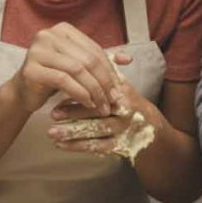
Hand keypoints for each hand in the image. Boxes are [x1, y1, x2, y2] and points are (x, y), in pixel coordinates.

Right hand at [9, 23, 132, 114]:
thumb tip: (128, 59)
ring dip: (94, 90)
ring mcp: (37, 50)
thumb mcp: (79, 67)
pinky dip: (79, 93)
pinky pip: (63, 80)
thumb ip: (101, 61)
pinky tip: (87, 103)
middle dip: (104, 82)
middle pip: (87, 59)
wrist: (24, 93)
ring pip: (77, 70)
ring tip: (102, 105)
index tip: (118, 90)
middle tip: (113, 100)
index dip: (109, 70)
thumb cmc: (53, 78)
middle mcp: (48, 34)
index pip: (94, 49)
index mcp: (63, 29)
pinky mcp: (31, 68)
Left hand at [47, 79, 164, 156]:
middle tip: (51, 113)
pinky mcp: (118, 146)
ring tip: (51, 132)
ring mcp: (123, 130)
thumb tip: (77, 55)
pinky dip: (77, 147)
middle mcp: (126, 112)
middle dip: (73, 113)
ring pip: (97, 131)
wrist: (149, 127)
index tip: (59, 90)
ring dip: (72, 132)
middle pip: (98, 112)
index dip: (80, 89)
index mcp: (124, 94)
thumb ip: (104, 70)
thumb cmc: (127, 101)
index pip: (100, 90)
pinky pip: (97, 147)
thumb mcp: (119, 84)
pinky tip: (60, 145)